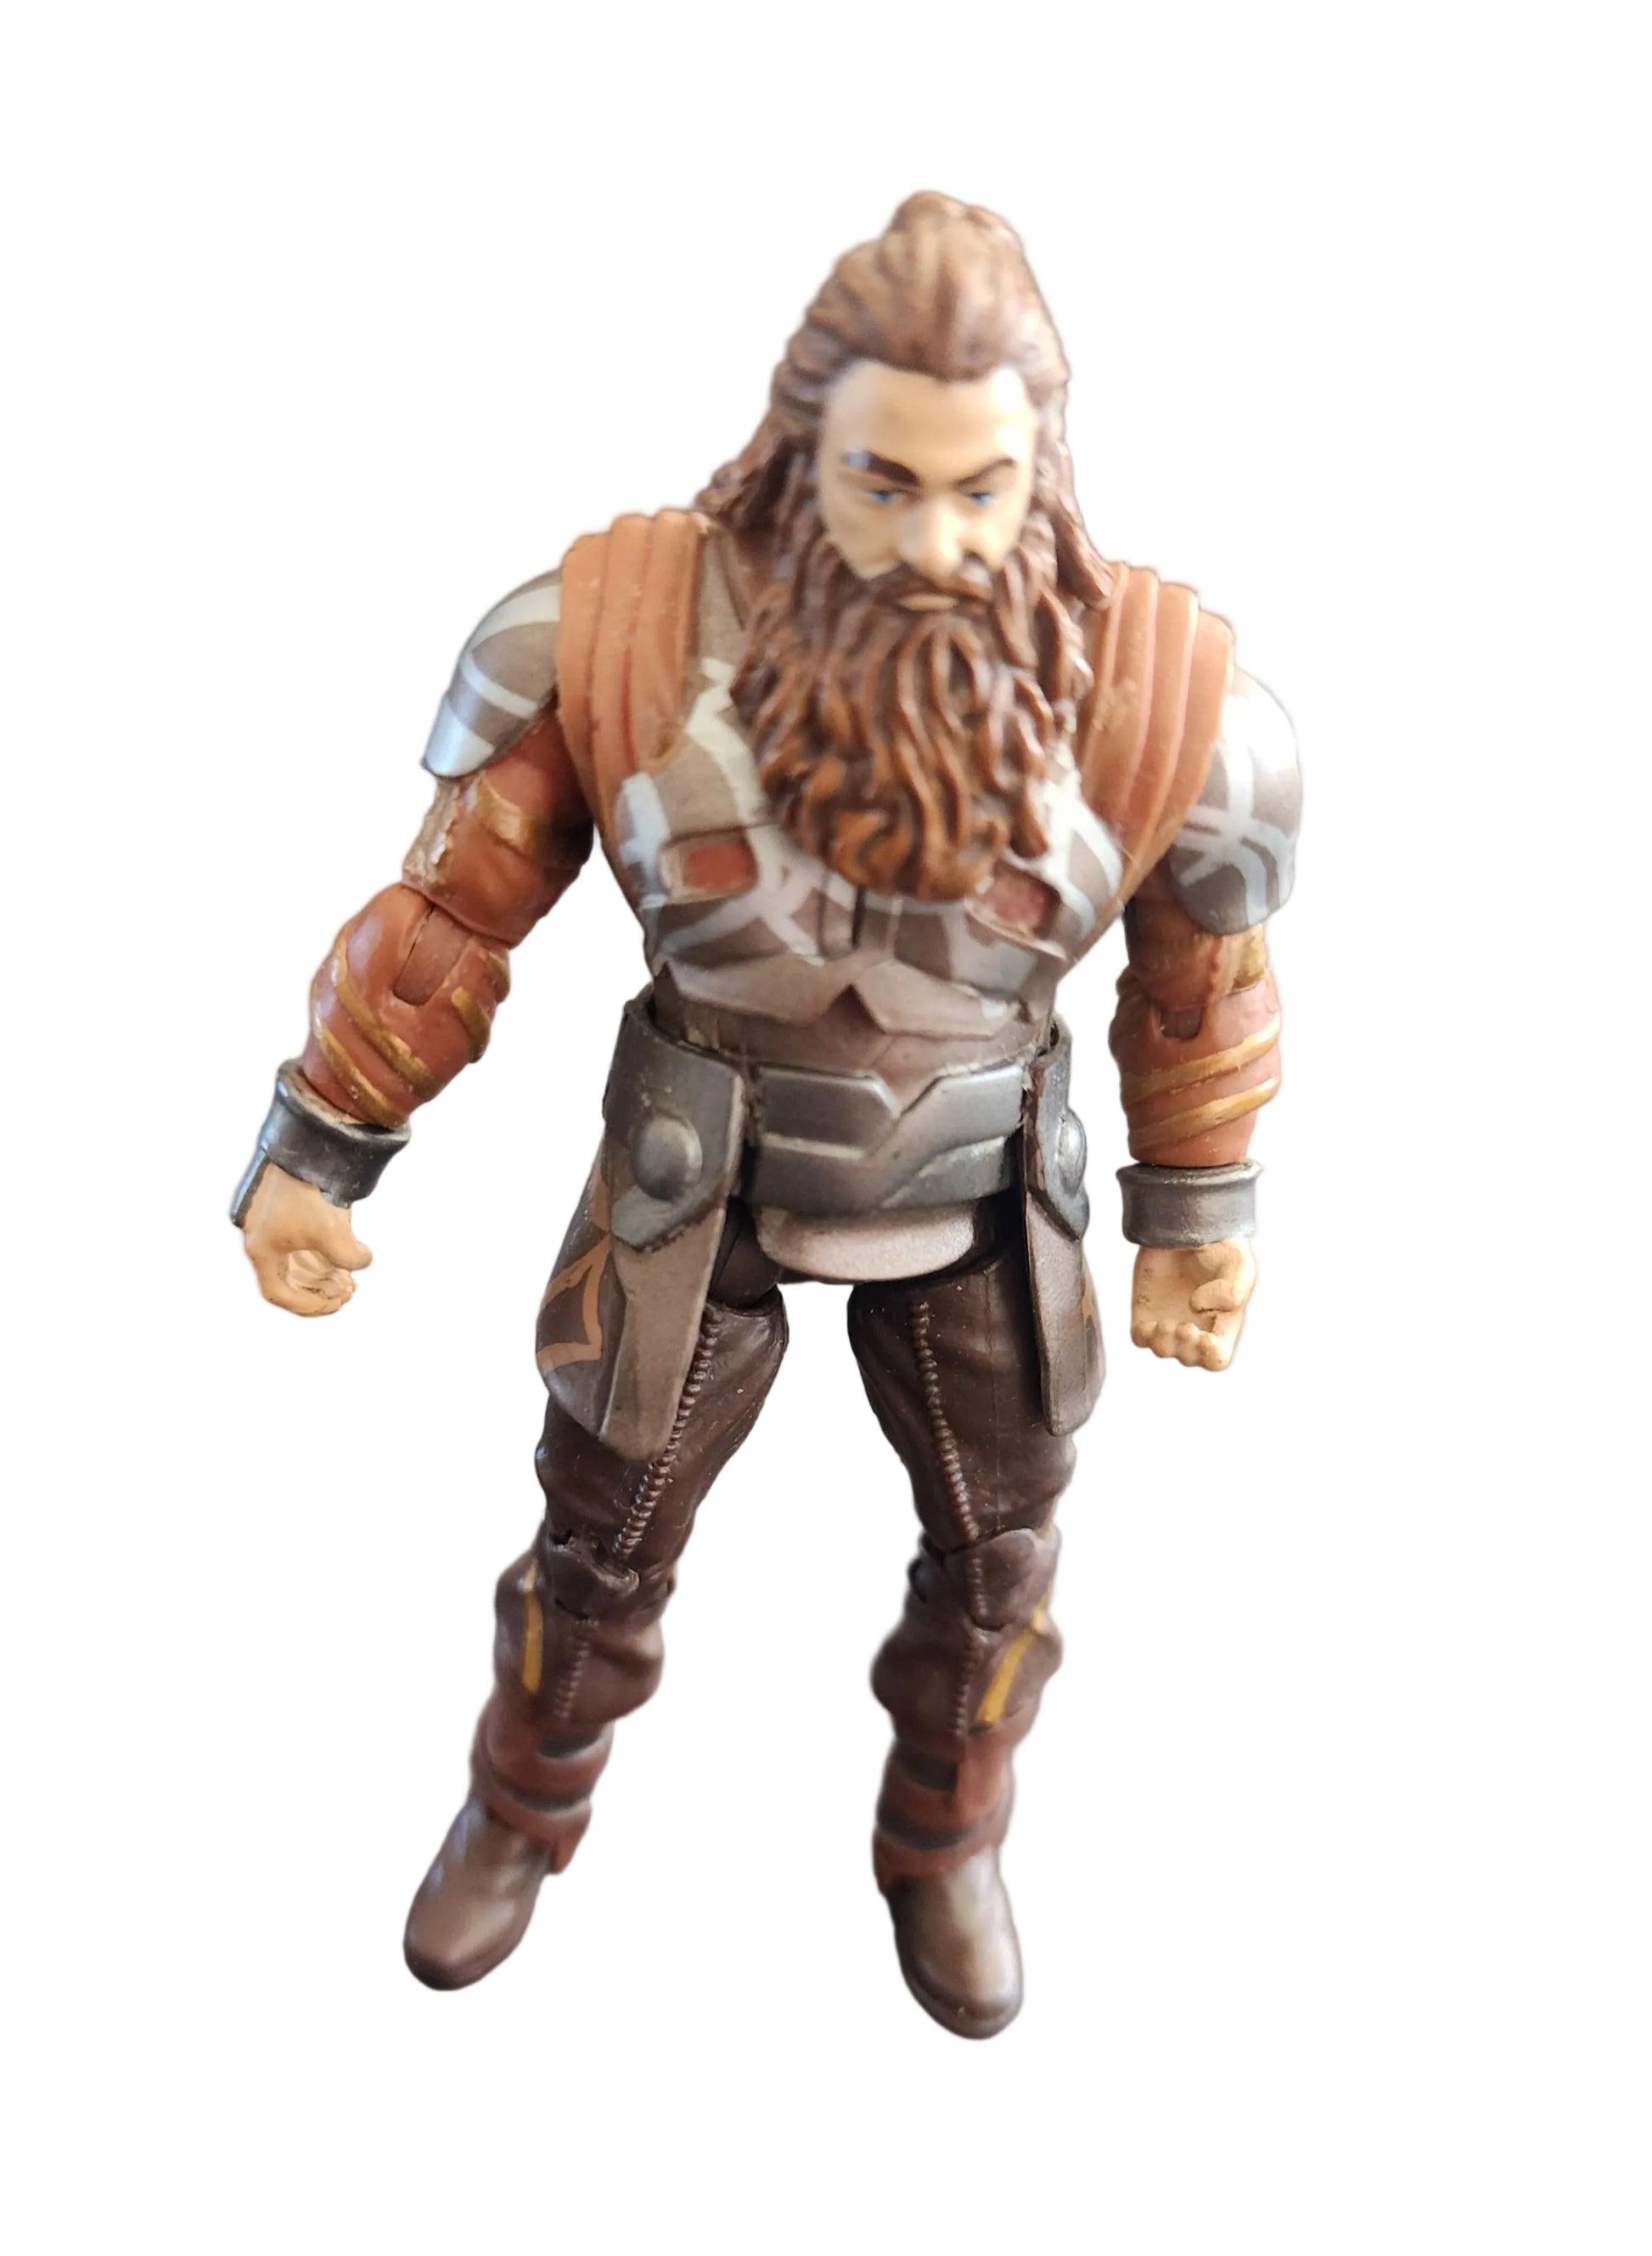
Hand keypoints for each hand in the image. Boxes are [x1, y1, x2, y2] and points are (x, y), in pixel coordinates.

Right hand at [242, 1163, 371, 1316]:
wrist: (307, 1142)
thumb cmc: (311, 1188)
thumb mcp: (334, 1231)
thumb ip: (348, 1258)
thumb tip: (362, 1261)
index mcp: (261, 1247)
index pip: (277, 1292)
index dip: (305, 1305)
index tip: (333, 1304)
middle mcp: (261, 1236)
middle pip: (288, 1278)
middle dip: (319, 1290)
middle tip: (348, 1293)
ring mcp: (272, 1222)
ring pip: (297, 1261)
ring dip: (323, 1274)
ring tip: (350, 1280)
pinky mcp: (285, 1208)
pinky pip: (301, 1242)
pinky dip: (322, 1254)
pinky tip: (347, 1260)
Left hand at [1130, 1239, 1255, 1370]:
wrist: (1187, 1225)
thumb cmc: (1220, 1247)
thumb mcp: (1238, 1263)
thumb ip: (1231, 1290)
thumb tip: (1197, 1307)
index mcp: (1222, 1324)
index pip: (1217, 1359)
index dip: (1210, 1356)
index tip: (1204, 1336)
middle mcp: (1195, 1327)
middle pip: (1190, 1358)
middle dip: (1186, 1348)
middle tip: (1184, 1327)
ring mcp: (1168, 1321)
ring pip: (1163, 1350)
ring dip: (1164, 1342)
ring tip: (1165, 1324)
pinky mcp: (1145, 1310)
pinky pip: (1140, 1337)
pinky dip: (1144, 1335)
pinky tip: (1149, 1323)